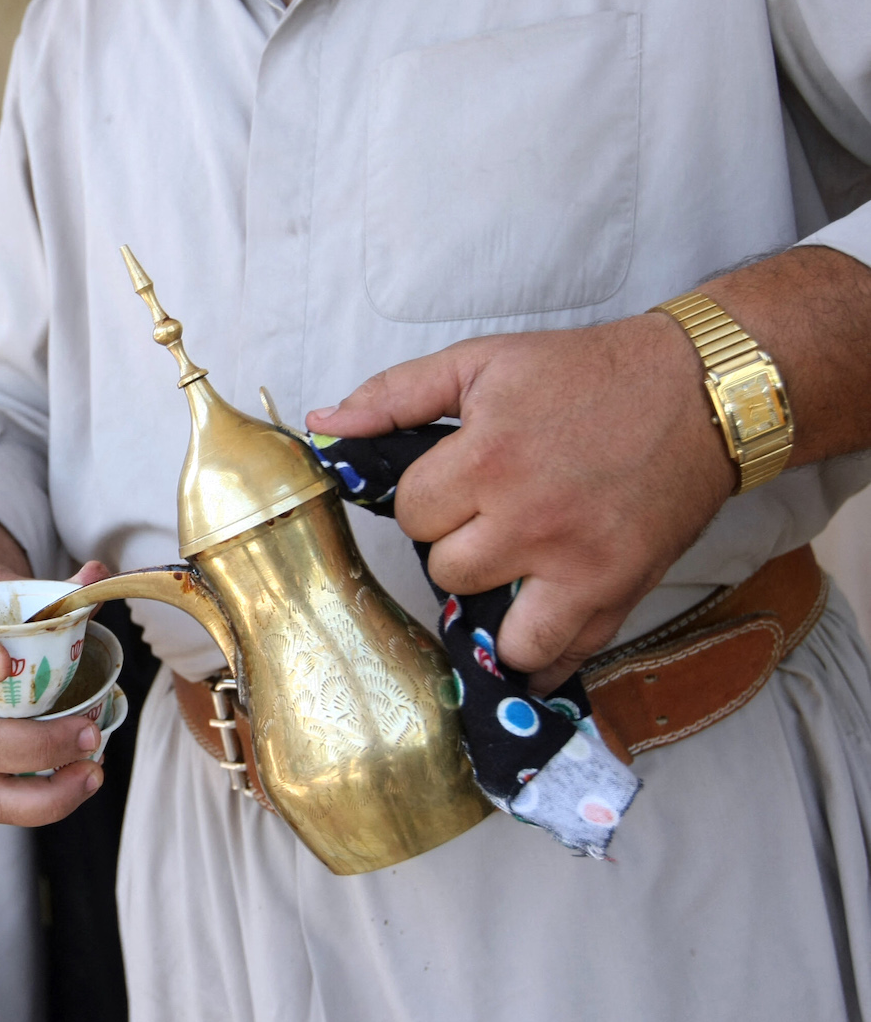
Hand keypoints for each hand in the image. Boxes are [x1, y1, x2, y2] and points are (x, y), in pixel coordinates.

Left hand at [306, 311, 734, 692]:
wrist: (699, 392)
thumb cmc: (584, 373)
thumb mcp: (482, 363)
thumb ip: (395, 395)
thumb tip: (322, 422)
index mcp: (487, 460)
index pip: (413, 515)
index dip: (429, 499)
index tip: (457, 482)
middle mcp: (529, 521)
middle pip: (446, 571)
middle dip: (459, 546)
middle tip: (491, 518)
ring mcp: (577, 565)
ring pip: (494, 631)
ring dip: (493, 608)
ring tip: (510, 575)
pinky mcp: (620, 592)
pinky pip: (561, 657)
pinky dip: (541, 658)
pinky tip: (531, 640)